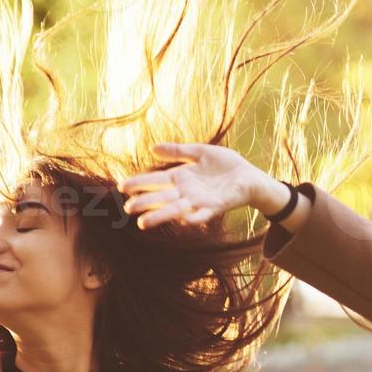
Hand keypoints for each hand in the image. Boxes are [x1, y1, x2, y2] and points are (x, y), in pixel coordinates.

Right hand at [118, 143, 287, 228]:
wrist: (250, 176)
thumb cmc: (225, 164)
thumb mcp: (199, 152)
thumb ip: (178, 151)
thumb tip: (152, 149)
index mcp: (181, 178)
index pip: (155, 181)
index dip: (139, 184)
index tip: (121, 187)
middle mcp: (187, 192)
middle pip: (161, 198)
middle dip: (144, 203)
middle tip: (128, 208)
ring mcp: (200, 201)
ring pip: (176, 209)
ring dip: (160, 216)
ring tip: (143, 223)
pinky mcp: (216, 206)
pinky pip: (203, 214)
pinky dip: (194, 218)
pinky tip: (183, 220)